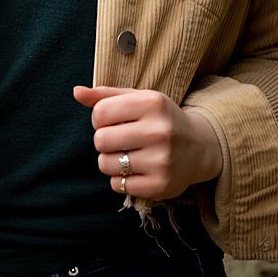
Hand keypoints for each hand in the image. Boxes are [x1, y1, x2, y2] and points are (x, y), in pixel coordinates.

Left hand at [74, 85, 224, 199]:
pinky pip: (118, 185)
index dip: (99, 119)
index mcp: (152, 104)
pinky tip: (137, 170)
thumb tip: (76, 91)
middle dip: (104, 141)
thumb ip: (106, 95)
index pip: (100, 113)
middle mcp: (160, 131)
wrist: (201, 147)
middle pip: (100, 140)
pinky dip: (121, 179)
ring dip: (110, 161)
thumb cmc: (161, 119)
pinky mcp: (161, 185)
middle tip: (120, 140)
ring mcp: (162, 160)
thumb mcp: (139, 99)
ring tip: (128, 155)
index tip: (112, 121)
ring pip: (105, 164)